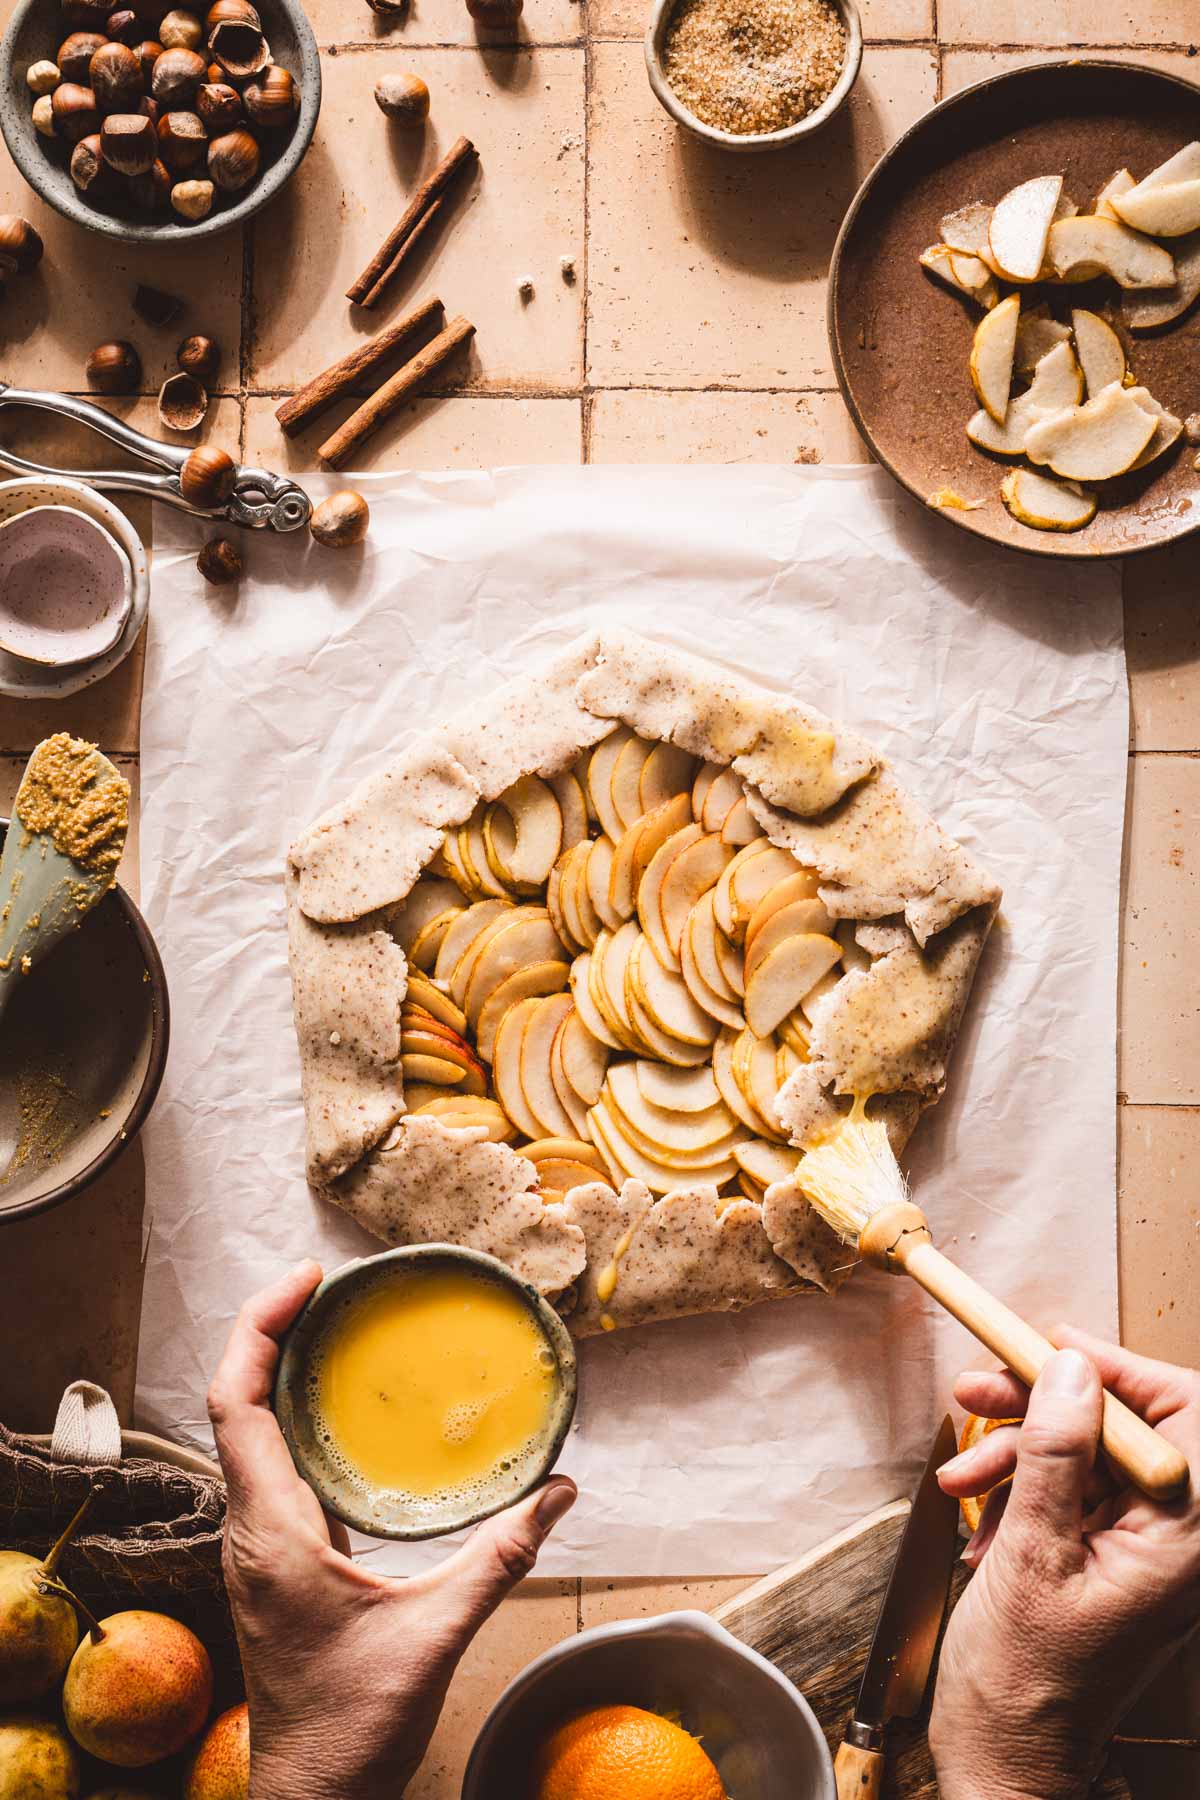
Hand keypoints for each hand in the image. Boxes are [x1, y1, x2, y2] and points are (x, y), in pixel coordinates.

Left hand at [206, 1262, 576, 1799]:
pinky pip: (267, 1468)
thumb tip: (560, 1492)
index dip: (260, 1330)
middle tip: (326, 1286)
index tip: (306, 1282)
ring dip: (277, 1374)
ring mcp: (255, 1548)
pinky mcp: (274, 1563)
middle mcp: (249, 1530)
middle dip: (270, 1333)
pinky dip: (293, 1421)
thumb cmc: (355, 1725)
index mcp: (271, 1534)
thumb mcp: (435, 1634)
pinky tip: (342, 1416)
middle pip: (234, 1406)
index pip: (236, 1406)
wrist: (312, 1799)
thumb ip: (499, 1559)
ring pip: (245, 1437)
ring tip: (333, 1329)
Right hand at [929, 1327, 1199, 1799]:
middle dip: (1045, 1405)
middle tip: (977, 1390)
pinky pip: (1067, 1490)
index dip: (1118, 1371)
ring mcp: (1141, 1549)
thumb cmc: (1026, 1683)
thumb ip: (1057, 1455)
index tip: (1051, 1349)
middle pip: (1122, 1427)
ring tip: (960, 1473)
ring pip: (1085, 1453)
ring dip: (1017, 1450)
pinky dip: (1017, 1489)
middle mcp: (1175, 1540)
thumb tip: (1070, 1371)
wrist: (1004, 1757)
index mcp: (1184, 1540)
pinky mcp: (1106, 1557)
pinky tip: (979, 1517)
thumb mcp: (1031, 1554)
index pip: (1184, 1413)